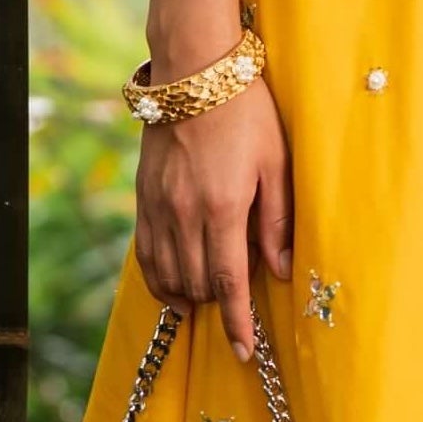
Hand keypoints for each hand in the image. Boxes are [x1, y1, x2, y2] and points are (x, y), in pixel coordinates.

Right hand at [133, 76, 291, 359]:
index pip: (229, 282)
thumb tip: (279, 270)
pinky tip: (173, 286)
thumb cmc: (247, 112)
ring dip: (190, 294)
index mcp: (224, 207)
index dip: (237, 322)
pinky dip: (158, 277)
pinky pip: (145, 253)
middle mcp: (185, 213)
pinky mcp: (142, 196)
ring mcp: (158, 206)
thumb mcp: (277, 162)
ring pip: (168, 274)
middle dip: (218, 305)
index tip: (245, 351)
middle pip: (198, 283)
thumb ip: (277, 220)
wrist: (194, 70)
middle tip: (238, 309)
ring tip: (208, 300)